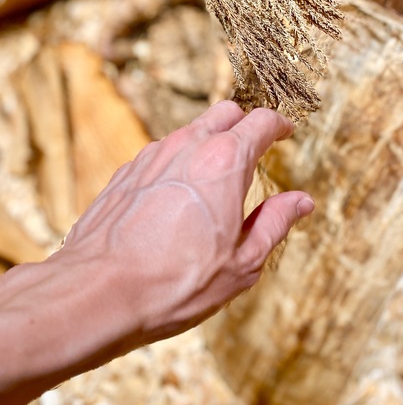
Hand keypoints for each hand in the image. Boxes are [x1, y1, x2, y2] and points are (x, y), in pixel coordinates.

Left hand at [58, 100, 314, 342]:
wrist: (98, 292)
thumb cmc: (176, 283)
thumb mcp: (243, 262)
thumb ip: (276, 223)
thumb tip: (302, 201)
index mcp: (226, 162)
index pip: (261, 122)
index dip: (279, 125)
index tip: (285, 133)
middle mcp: (188, 146)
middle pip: (226, 112)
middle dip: (245, 123)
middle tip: (256, 149)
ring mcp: (153, 155)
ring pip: (192, 130)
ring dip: (211, 142)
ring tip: (217, 179)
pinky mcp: (128, 171)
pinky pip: (163, 152)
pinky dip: (181, 160)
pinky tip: (180, 196)